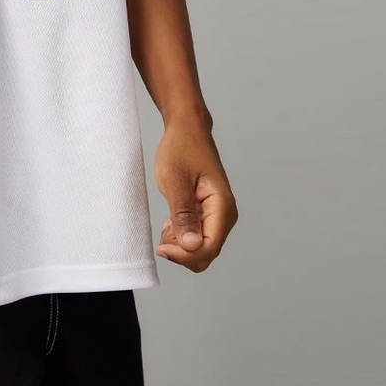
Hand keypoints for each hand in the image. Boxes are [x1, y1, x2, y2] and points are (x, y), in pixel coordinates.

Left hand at [154, 115, 237, 271]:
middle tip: (161, 232)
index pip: (209, 248)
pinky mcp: (208, 214)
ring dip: (180, 245)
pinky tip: (170, 221)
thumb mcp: (175, 180)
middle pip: (207, 254)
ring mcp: (217, 215)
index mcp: (222, 206)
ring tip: (166, 223)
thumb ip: (183, 214)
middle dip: (182, 253)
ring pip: (201, 249)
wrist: (187, 129)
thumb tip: (191, 247)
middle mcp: (224, 215)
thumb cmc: (181, 148)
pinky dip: (181, 236)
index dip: (185, 255)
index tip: (161, 248)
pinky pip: (197, 237)